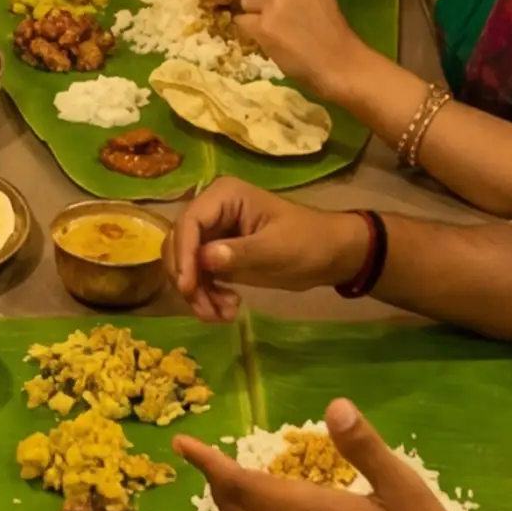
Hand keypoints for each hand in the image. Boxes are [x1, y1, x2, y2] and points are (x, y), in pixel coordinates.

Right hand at [170, 178, 368, 321]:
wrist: (332, 256)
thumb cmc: (309, 242)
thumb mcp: (277, 249)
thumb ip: (240, 253)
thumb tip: (204, 259)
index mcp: (224, 196)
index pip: (189, 222)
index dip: (184, 255)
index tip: (188, 287)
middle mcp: (213, 211)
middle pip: (179, 244)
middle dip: (188, 279)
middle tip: (206, 310)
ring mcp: (215, 233)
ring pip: (186, 264)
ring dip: (197, 293)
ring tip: (222, 315)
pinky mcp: (219, 255)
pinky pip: (199, 276)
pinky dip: (206, 296)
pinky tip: (228, 310)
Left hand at [236, 0, 364, 102]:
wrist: (339, 63)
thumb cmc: (327, 29)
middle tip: (265, 12)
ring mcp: (274, 2)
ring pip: (242, 0)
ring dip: (249, 12)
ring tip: (269, 25)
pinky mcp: (264, 26)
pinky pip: (240, 20)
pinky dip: (247, 29)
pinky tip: (265, 36)